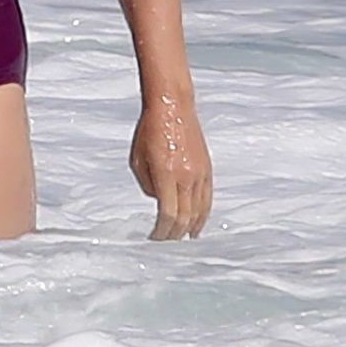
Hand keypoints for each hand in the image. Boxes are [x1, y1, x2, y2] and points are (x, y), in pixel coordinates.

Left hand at [130, 91, 210, 239]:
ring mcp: (200, 173)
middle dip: (174, 234)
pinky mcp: (207, 169)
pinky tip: (197, 223)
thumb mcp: (137, 159)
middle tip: (165, 240)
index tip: (153, 237)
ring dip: (190, 228)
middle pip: (184, 217)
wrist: (172, 106)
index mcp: (166, 174)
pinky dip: (202, 214)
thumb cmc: (150, 129)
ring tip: (182, 237)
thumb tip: (158, 200)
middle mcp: (186, 176)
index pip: (168, 214)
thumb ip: (147, 185)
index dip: (161, 231)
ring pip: (199, 211)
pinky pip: (207, 199)